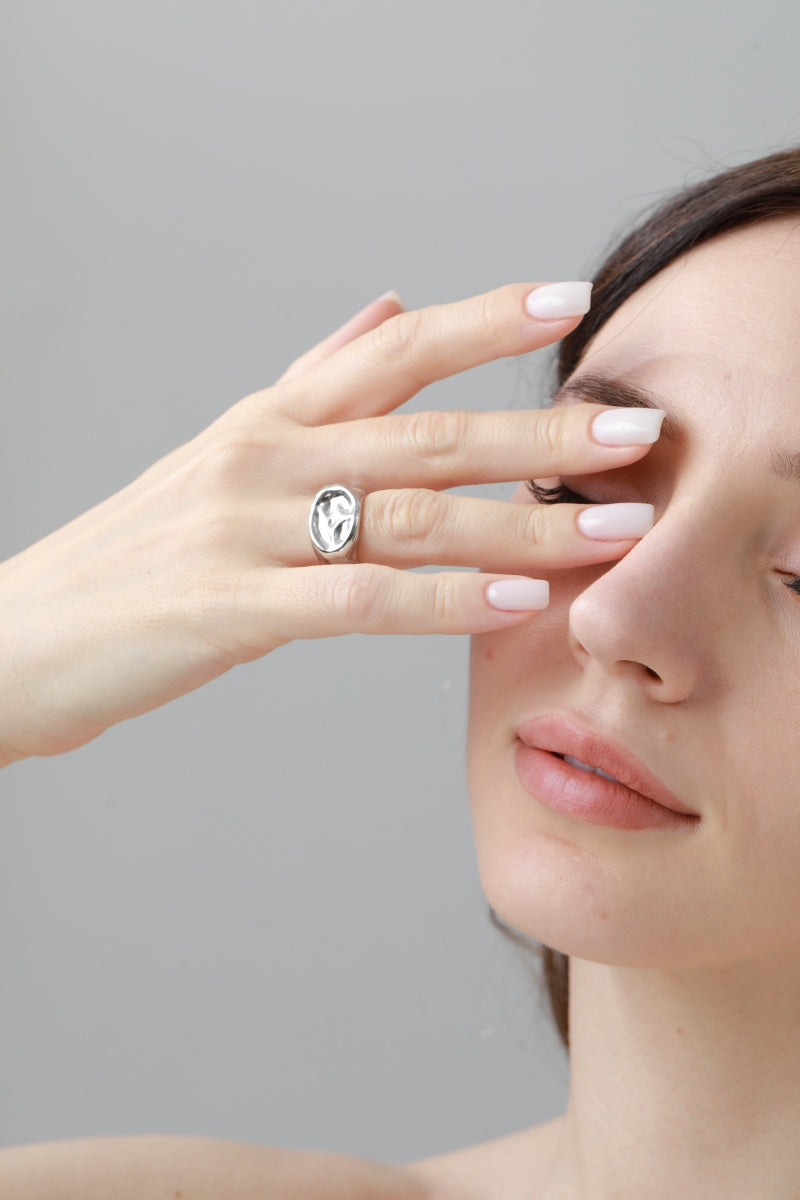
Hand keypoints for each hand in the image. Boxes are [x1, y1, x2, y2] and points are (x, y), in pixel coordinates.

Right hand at [0, 283, 658, 763]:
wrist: (23, 632)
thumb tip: (384, 306)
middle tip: (637, 435)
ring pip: (406, 515)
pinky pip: (358, 600)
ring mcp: (246, 530)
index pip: (394, 350)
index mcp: (270, 417)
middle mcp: (265, 457)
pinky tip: (515, 600)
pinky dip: (444, 602)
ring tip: (608, 529)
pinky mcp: (229, 608)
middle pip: (425, 433)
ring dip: (519, 523)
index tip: (571, 303)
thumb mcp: (224, 449)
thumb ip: (312, 378)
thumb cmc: (135, 553)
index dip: (485, 321)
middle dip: (540, 433)